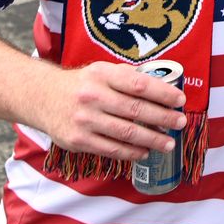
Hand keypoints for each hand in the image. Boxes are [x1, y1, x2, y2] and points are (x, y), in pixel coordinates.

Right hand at [30, 61, 187, 161]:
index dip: (163, 93)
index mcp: (102, 75)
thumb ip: (128, 79)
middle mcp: (92, 96)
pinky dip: (132, 152)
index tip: (180, 100)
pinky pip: (111, 149)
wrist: (43, 98)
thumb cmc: (83, 84)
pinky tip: (145, 152)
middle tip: (181, 123)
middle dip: (163, 118)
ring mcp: (84, 120)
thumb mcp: (102, 71)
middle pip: (136, 110)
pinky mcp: (78, 140)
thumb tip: (164, 89)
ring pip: (126, 133)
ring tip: (169, 143)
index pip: (139, 84)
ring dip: (152, 139)